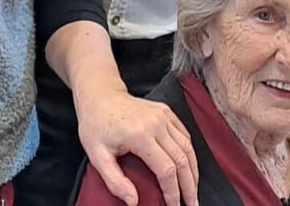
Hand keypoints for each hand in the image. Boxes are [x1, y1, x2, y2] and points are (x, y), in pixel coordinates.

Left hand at [76, 89, 198, 205]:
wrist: (99, 95)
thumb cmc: (95, 124)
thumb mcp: (96, 155)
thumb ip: (114, 181)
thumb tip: (133, 201)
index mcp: (139, 134)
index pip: (166, 170)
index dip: (173, 192)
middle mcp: (156, 123)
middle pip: (182, 160)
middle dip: (189, 186)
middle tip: (192, 204)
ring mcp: (163, 115)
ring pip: (187, 148)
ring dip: (193, 171)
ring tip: (193, 190)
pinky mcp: (165, 111)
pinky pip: (184, 135)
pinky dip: (189, 153)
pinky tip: (189, 166)